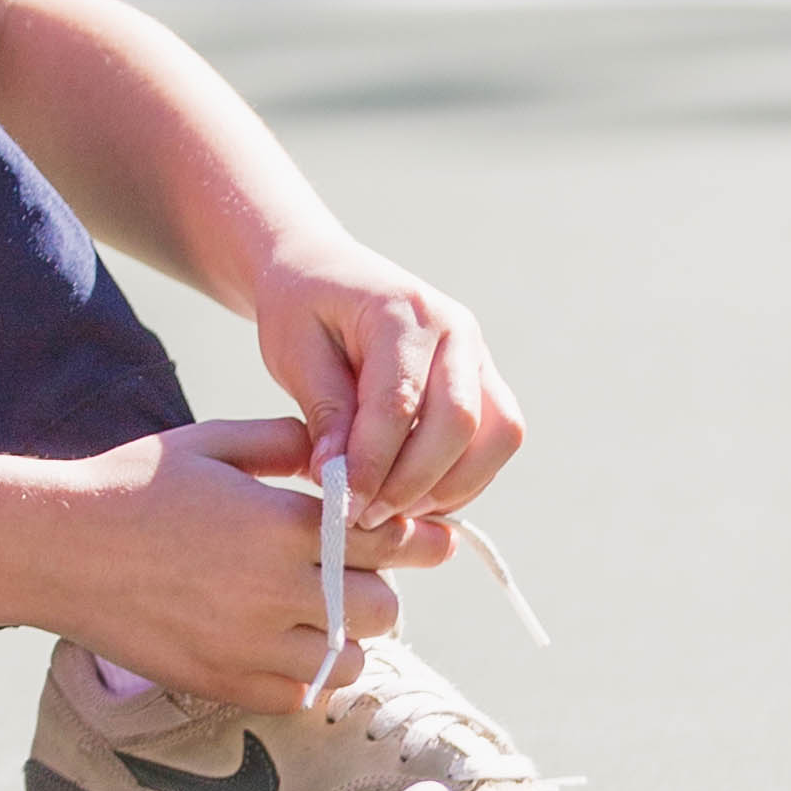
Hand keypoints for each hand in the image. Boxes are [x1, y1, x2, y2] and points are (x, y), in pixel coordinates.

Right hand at [60, 422, 450, 717]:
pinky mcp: (224, 682)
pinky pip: (300, 696)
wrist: (58, 547)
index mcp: (279, 523)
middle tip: (355, 576)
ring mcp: (250, 644)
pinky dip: (305, 676)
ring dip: (347, 639)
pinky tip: (283, 647)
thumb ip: (279, 442)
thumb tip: (333, 449)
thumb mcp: (208, 442)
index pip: (387, 541)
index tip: (433, 541)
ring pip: (349, 661)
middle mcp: (275, 589)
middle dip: (379, 590)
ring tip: (320, 617)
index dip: (417, 541)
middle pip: (383, 610)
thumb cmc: (130, 485)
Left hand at [249, 230, 522, 526]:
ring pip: (496, 436)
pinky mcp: (485, 381)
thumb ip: (324, 413)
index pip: (398, 402)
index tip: (343, 506)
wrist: (326, 272)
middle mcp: (456, 330)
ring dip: (449, 488)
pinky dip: (463, 479)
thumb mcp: (294, 353)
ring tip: (392, 512)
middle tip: (366, 517)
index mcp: (403, 311)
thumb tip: (338, 480)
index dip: (372, 463)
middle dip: (414, 482)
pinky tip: (415, 498)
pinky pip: (495, 441)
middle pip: (460, 422)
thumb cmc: (303, 310)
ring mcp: (479, 354)